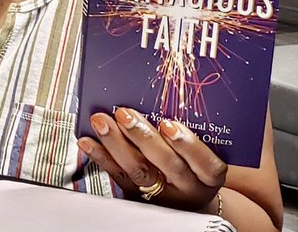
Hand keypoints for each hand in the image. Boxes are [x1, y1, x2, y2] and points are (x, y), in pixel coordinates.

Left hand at [78, 107, 226, 212]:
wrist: (187, 200)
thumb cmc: (194, 167)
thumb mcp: (204, 155)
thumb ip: (190, 134)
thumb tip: (160, 98)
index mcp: (208, 177)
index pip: (206, 164)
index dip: (187, 144)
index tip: (168, 124)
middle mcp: (186, 188)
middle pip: (167, 164)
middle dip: (144, 137)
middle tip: (125, 114)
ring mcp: (160, 194)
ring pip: (139, 171)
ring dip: (116, 144)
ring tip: (102, 121)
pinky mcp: (136, 195)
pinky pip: (117, 176)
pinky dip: (101, 157)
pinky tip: (88, 142)